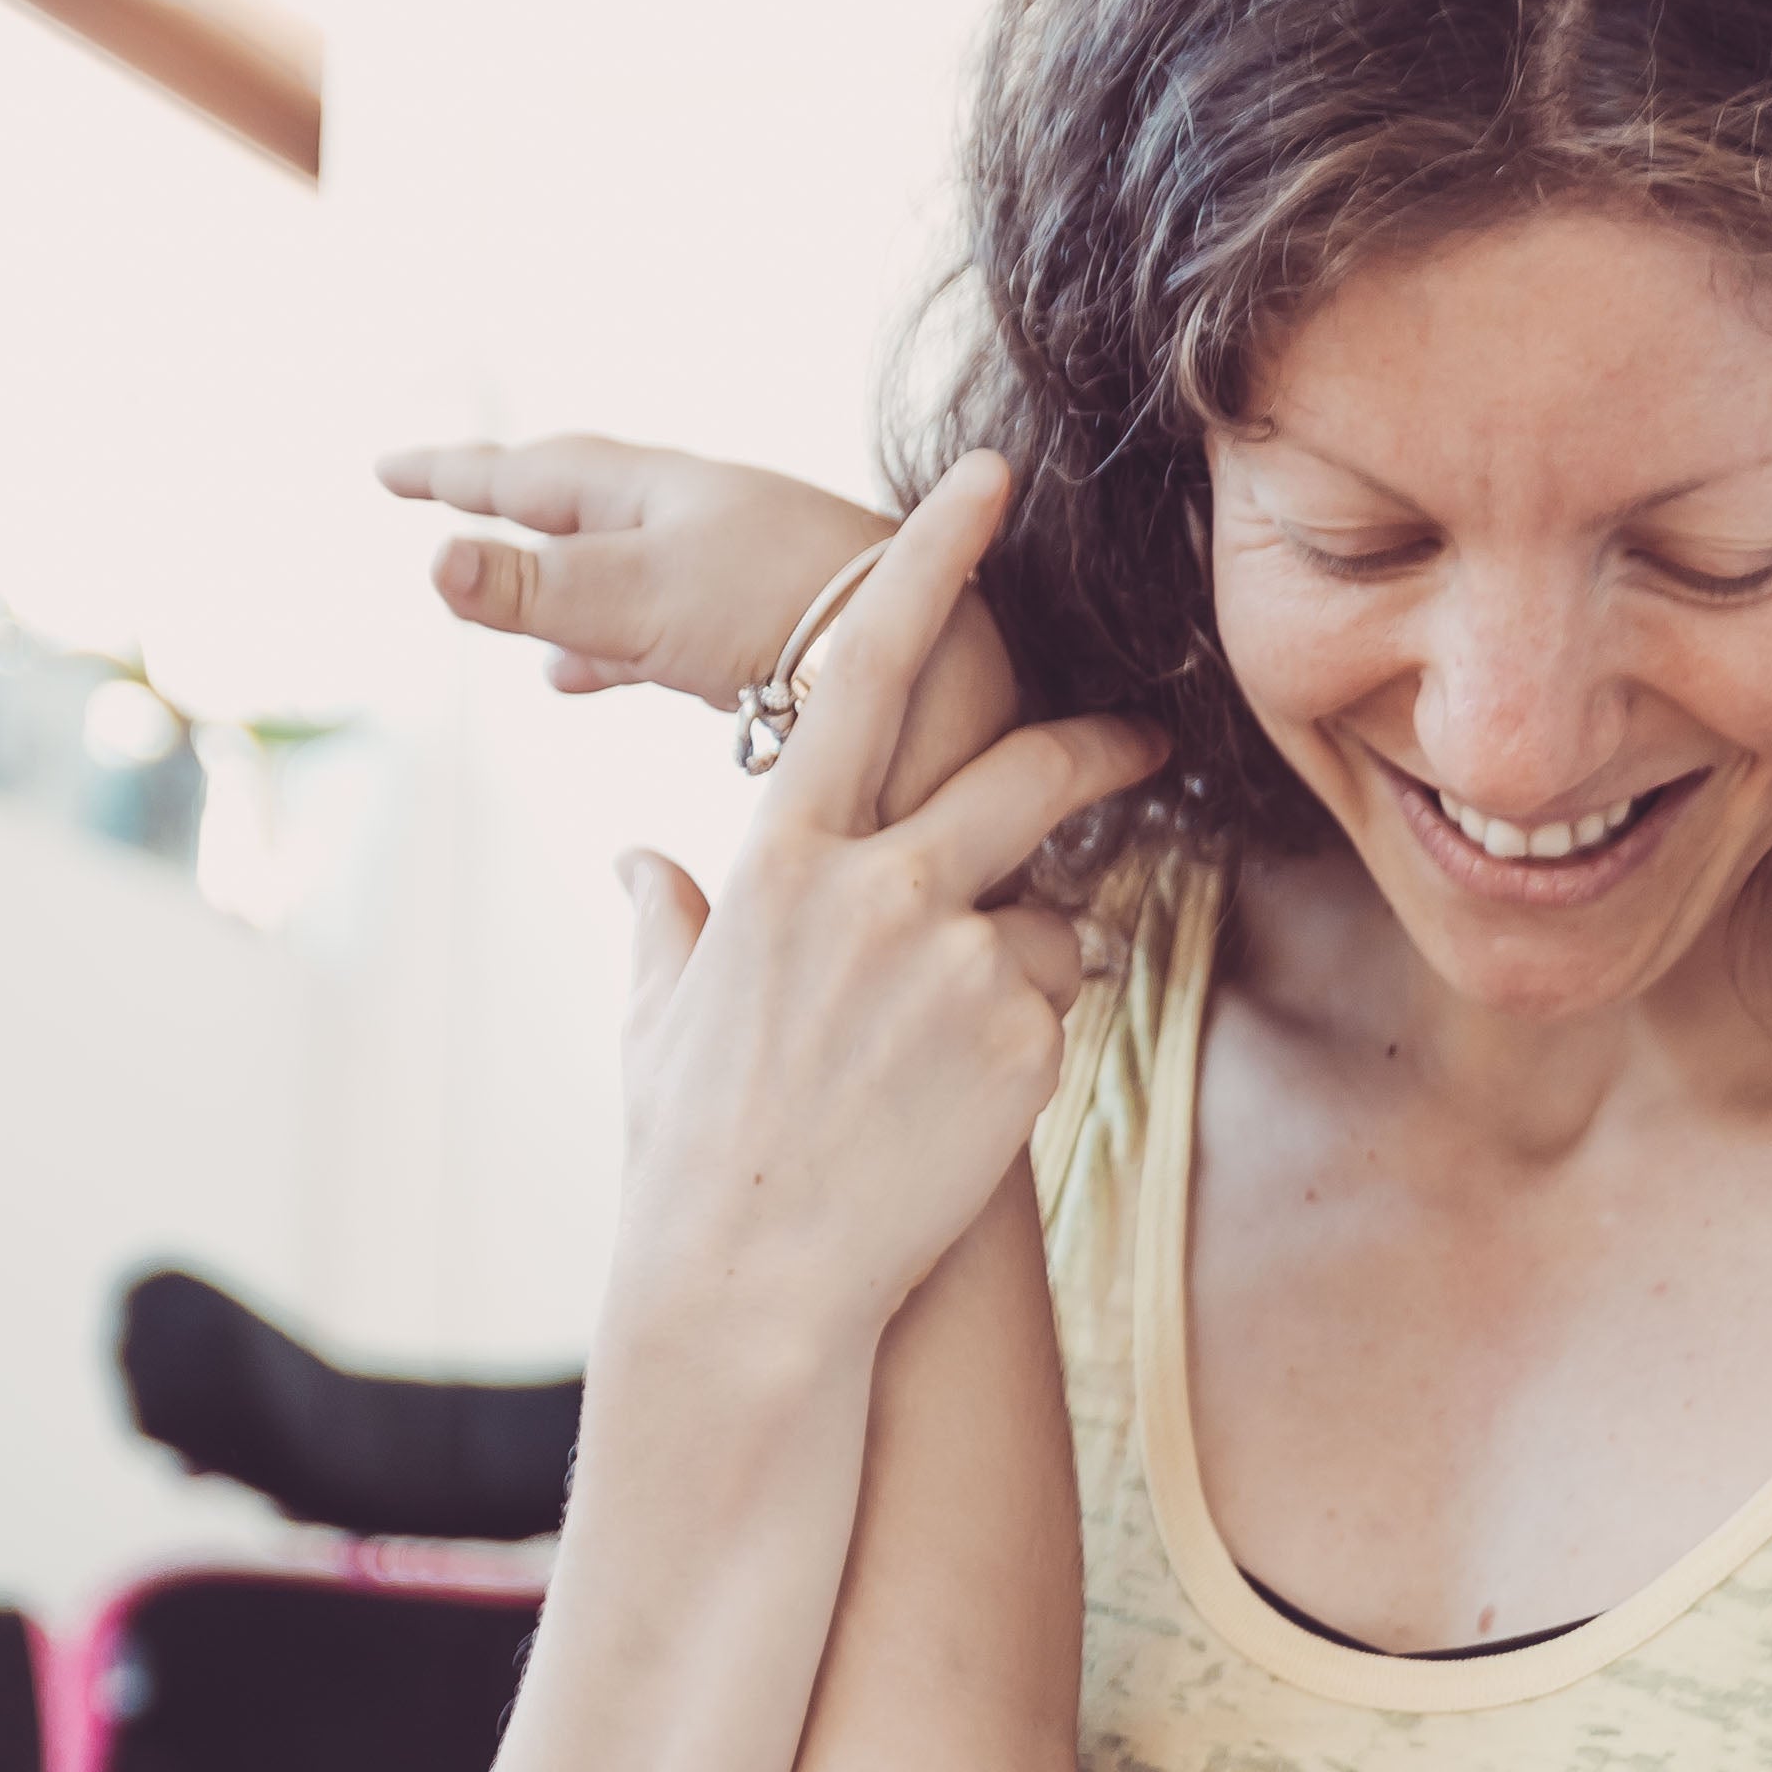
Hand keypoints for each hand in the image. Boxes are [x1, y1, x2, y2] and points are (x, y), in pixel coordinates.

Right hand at [379, 427, 885, 702]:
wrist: (937, 660)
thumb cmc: (788, 612)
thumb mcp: (640, 600)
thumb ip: (539, 589)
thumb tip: (433, 566)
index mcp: (656, 495)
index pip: (530, 475)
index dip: (455, 476)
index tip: (386, 472)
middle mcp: (692, 523)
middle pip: (573, 511)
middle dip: (506, 516)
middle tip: (445, 505)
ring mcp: (729, 578)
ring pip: (614, 575)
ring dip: (556, 593)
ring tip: (513, 629)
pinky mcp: (762, 639)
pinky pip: (653, 633)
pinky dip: (604, 650)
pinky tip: (579, 677)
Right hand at [604, 457, 1160, 1359]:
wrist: (752, 1284)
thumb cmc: (693, 1157)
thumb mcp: (658, 1021)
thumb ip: (662, 924)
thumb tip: (638, 867)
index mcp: (780, 859)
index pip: (859, 668)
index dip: (929, 563)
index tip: (982, 487)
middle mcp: (876, 889)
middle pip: (1024, 772)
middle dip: (1093, 747)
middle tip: (1133, 739)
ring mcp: (955, 963)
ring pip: (1050, 915)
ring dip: (1037, 956)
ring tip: (973, 1038)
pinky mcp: (1018, 1042)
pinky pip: (1055, 1011)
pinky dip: (1029, 1045)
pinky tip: (967, 1110)